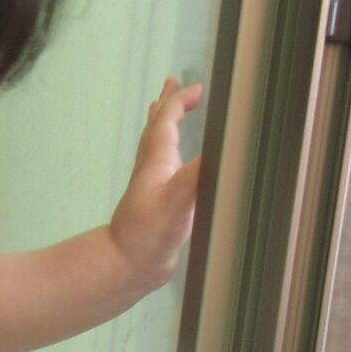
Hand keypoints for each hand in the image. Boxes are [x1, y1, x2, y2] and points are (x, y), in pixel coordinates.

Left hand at [108, 78, 201, 288]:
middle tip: (172, 83)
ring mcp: (153, 188)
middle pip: (157, 128)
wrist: (129, 268)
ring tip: (168, 113)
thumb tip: (221, 150)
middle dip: (166, 104)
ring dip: (164, 127)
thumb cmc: (147, 235)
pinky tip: (178, 168)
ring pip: (157, 148)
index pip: (166, 122)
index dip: (180, 102)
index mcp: (156, 162)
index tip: (196, 90)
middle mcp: (152, 170)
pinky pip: (165, 170)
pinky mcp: (158, 206)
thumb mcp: (177, 200)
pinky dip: (172, 157)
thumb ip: (197, 173)